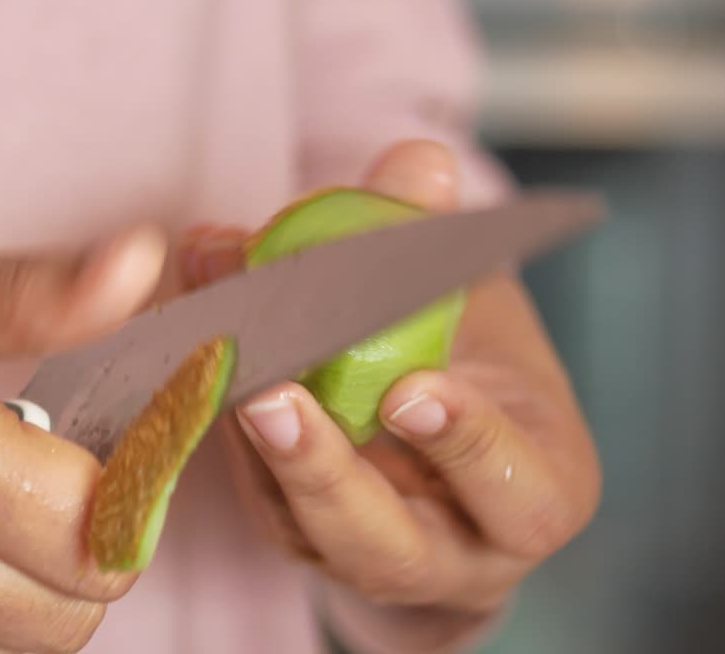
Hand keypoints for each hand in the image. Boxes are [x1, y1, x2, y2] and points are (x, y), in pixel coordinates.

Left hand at [179, 141, 600, 647]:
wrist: (437, 432)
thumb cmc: (482, 362)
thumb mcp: (480, 300)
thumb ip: (448, 240)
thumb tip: (416, 164)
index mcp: (531, 501)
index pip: (516, 495)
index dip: (467, 446)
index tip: (412, 389)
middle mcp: (449, 557)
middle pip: (384, 550)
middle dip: (324, 472)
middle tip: (271, 397)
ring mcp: (361, 559)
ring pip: (301, 531)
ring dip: (248, 444)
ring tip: (214, 356)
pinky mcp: (295, 536)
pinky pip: (252, 492)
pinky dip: (219, 419)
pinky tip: (193, 343)